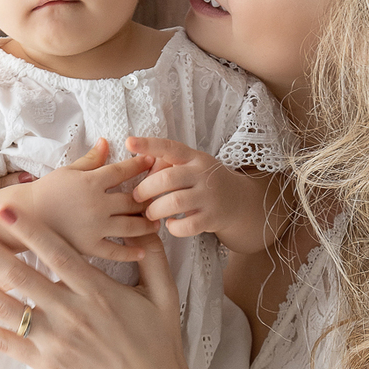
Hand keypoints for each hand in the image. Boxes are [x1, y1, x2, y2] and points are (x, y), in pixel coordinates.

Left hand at [0, 204, 232, 368]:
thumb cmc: (161, 345)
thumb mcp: (165, 296)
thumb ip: (154, 258)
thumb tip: (150, 225)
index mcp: (99, 292)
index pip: (57, 253)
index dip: (28, 230)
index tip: (2, 207)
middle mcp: (73, 313)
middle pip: (19, 274)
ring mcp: (56, 341)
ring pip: (5, 306)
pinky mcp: (46, 364)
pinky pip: (4, 343)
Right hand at [21, 138, 159, 261]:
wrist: (25, 216)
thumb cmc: (47, 191)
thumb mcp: (69, 171)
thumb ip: (92, 159)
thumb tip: (107, 142)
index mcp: (91, 182)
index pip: (124, 171)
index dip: (141, 166)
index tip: (155, 163)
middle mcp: (97, 204)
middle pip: (134, 200)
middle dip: (150, 198)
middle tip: (162, 198)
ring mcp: (94, 227)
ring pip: (131, 226)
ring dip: (147, 225)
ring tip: (155, 223)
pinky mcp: (89, 247)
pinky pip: (116, 251)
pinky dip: (132, 252)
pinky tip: (142, 251)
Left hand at [128, 135, 271, 251]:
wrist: (239, 201)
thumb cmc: (203, 182)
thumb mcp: (191, 166)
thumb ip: (168, 165)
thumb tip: (139, 167)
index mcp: (194, 158)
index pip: (170, 147)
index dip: (149, 144)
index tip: (129, 141)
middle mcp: (202, 174)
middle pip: (168, 179)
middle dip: (146, 189)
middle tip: (137, 197)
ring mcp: (209, 196)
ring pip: (175, 202)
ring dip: (156, 210)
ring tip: (151, 214)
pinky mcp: (212, 217)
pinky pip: (187, 225)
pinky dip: (174, 227)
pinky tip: (171, 224)